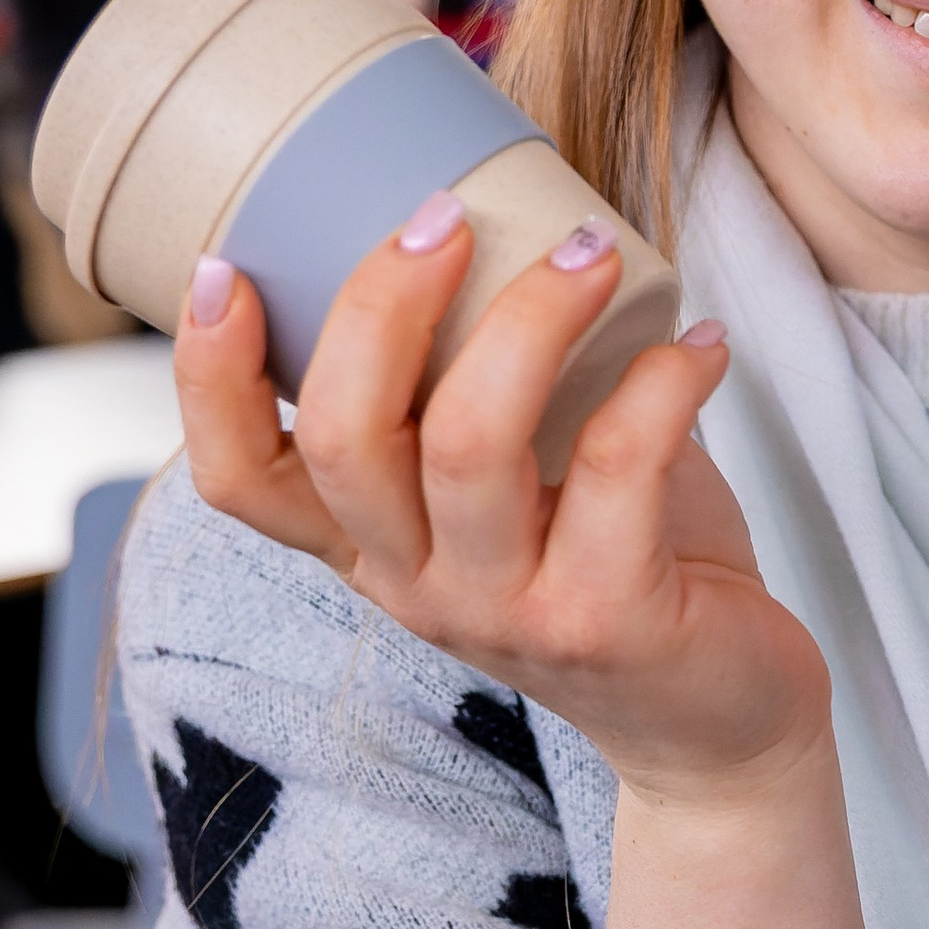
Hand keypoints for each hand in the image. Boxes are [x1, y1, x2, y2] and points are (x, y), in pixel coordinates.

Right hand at [174, 203, 828, 800]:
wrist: (721, 723)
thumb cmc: (619, 560)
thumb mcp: (517, 484)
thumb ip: (481, 383)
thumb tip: (498, 204)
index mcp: (371, 545)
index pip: (238, 481)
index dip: (208, 377)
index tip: (224, 266)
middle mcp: (415, 587)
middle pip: (343, 438)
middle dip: (383, 301)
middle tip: (448, 212)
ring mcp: (505, 613)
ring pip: (470, 444)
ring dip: (532, 318)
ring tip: (593, 251)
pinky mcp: (606, 623)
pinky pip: (619, 465)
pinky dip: (664, 380)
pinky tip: (700, 345)